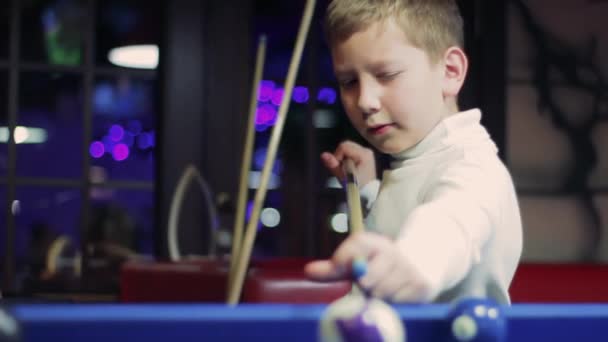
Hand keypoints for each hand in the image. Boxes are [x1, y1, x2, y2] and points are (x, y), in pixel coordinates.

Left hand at [305, 232, 435, 302]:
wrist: (424, 264)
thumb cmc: (381, 268)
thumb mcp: (359, 263)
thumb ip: (334, 269)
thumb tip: (308, 271)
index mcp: (374, 243)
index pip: (358, 243)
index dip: (344, 255)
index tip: (337, 265)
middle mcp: (393, 251)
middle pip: (366, 276)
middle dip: (364, 287)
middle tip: (369, 286)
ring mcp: (409, 267)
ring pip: (382, 292)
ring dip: (379, 298)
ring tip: (385, 290)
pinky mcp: (422, 284)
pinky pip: (399, 303)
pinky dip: (395, 305)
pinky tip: (398, 296)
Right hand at [321, 141, 376, 187]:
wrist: (368, 194)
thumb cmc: (356, 187)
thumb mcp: (343, 177)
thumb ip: (334, 164)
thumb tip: (323, 154)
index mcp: (363, 154)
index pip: (343, 146)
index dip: (337, 156)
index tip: (339, 168)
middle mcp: (366, 150)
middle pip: (346, 145)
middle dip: (340, 156)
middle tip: (342, 168)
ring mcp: (366, 152)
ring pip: (348, 147)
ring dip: (343, 157)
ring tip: (346, 169)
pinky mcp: (365, 155)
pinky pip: (351, 151)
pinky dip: (347, 158)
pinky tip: (349, 167)